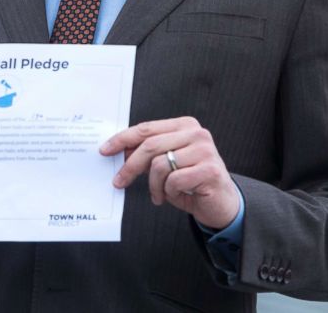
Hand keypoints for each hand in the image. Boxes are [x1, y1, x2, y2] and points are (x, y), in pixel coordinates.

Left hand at [100, 116, 239, 229]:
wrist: (221, 203)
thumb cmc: (191, 182)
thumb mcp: (167, 162)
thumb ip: (149, 153)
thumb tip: (119, 151)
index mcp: (185, 125)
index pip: (147, 129)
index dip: (123, 139)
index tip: (105, 150)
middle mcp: (196, 133)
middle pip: (150, 145)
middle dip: (130, 166)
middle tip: (119, 181)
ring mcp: (205, 150)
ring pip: (159, 165)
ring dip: (154, 185)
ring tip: (159, 194)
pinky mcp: (210, 170)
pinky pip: (174, 181)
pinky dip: (168, 192)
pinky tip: (175, 195)